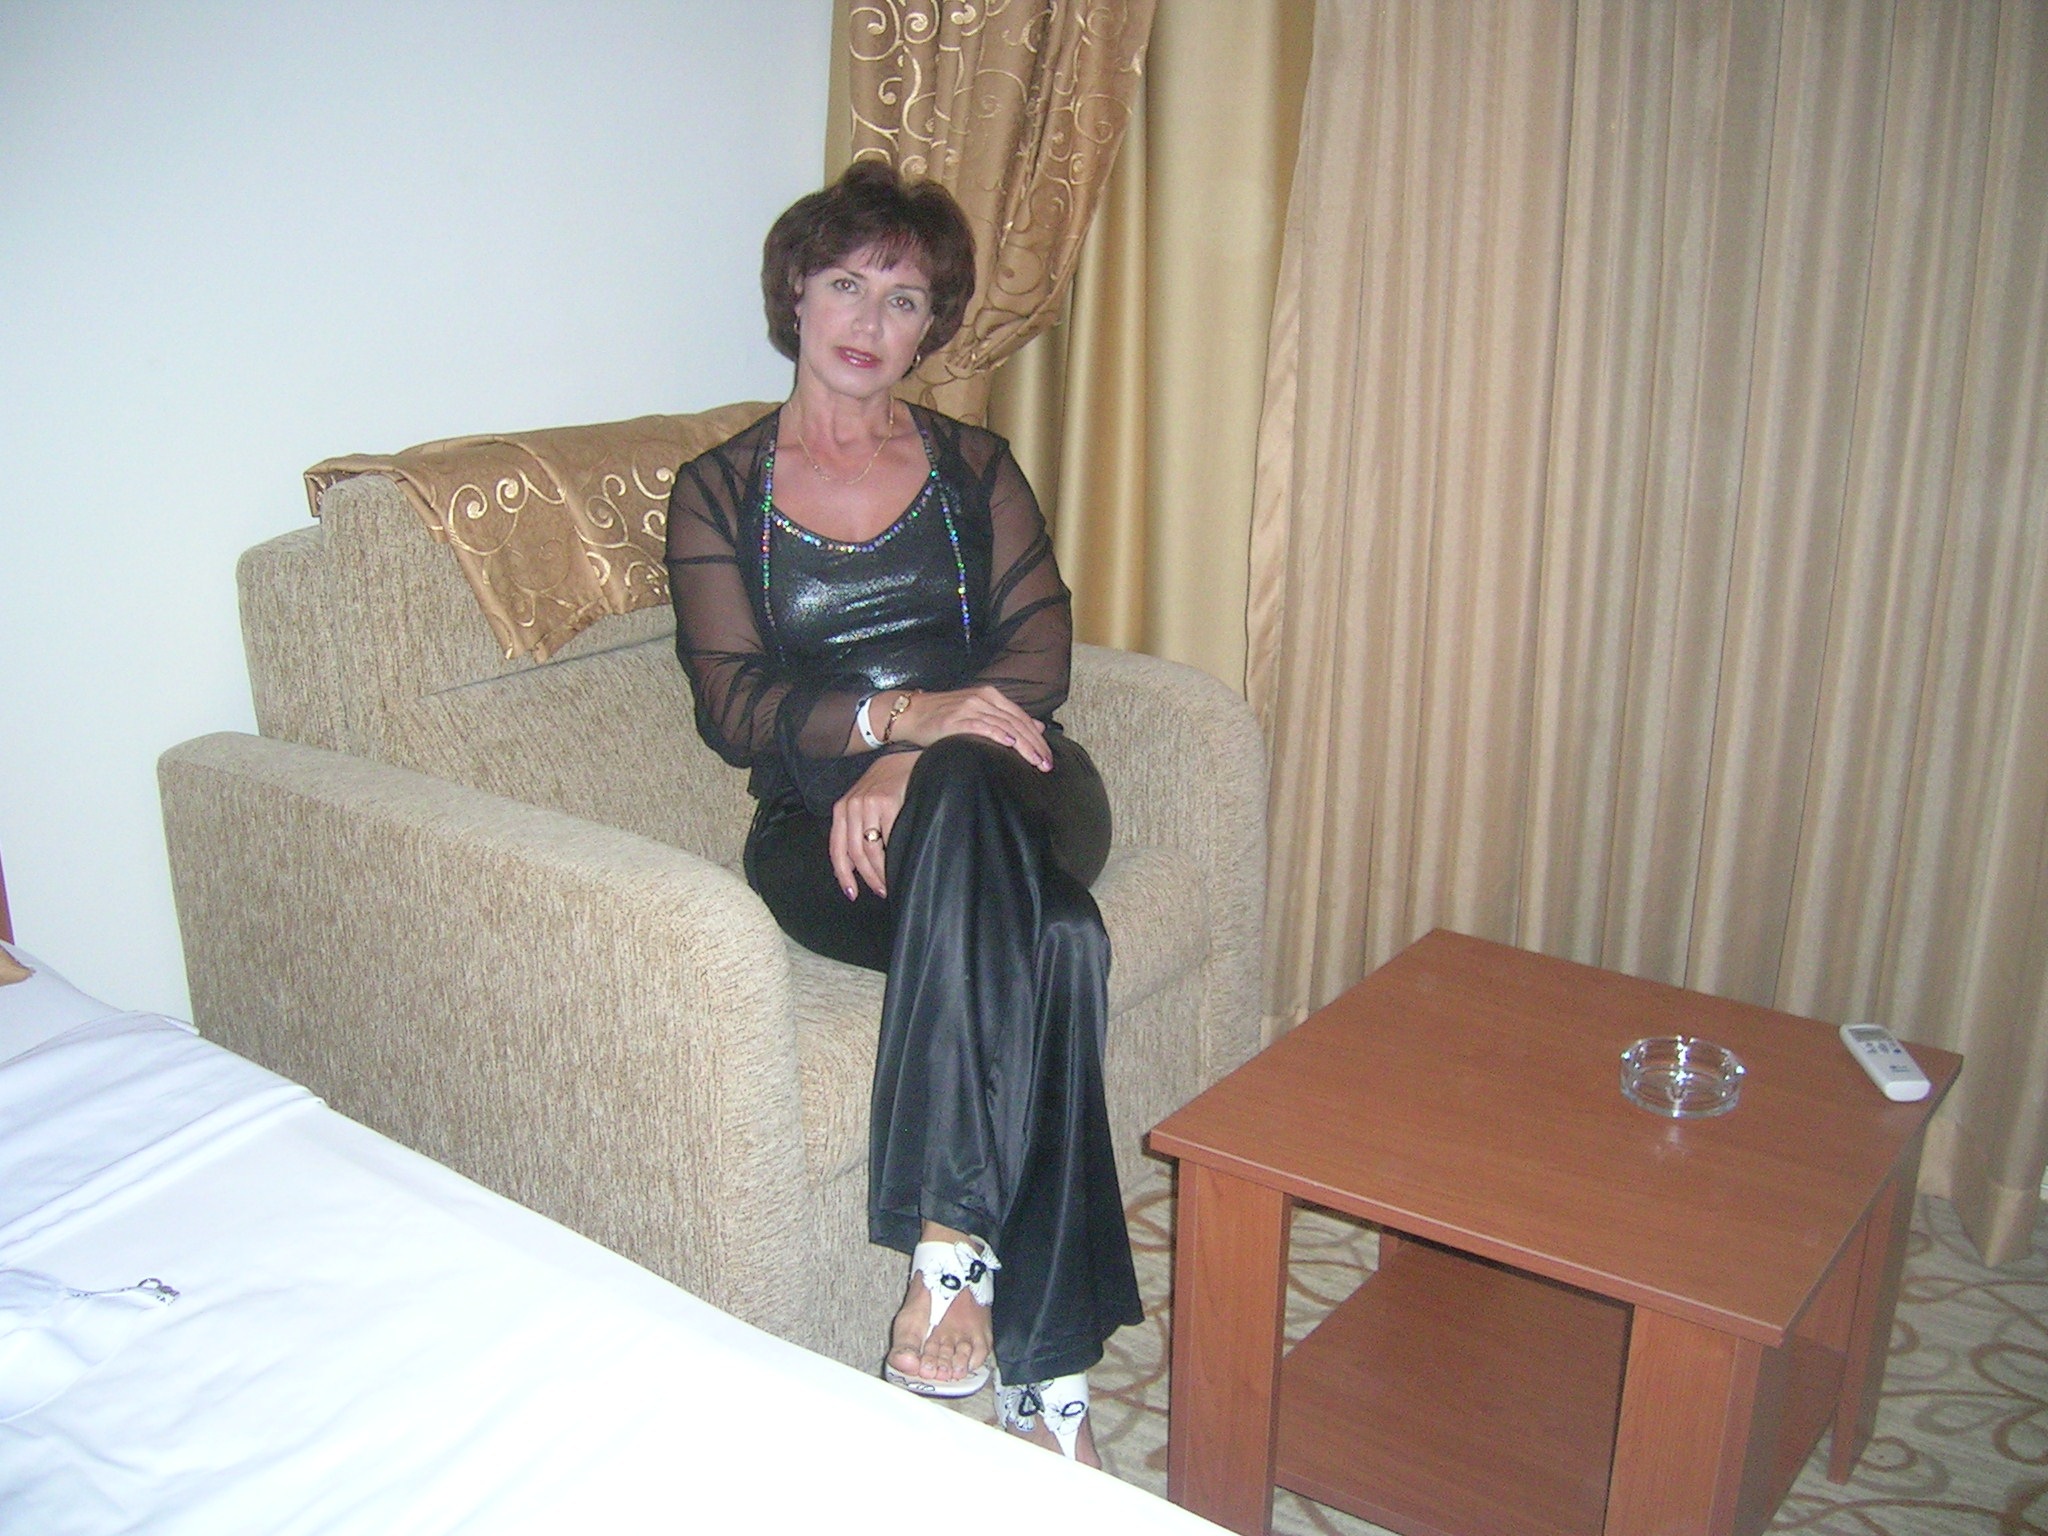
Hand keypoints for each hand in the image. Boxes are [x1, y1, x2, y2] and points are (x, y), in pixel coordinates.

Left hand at [832, 750, 917, 898]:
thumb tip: (859, 864)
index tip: (851, 893)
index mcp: (842, 809)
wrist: (905, 757)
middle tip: (880, 891)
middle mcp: (851, 806)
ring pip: (870, 849)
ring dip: (879, 872)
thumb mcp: (865, 802)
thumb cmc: (888, 784)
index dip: (843, 874)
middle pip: (855, 853)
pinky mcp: (887, 802)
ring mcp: (868, 804)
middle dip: (866, 877)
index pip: (837, 848)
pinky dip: (893, 856)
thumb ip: (859, 826)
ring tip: (889, 884)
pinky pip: (888, 838)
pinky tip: (899, 865)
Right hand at [890, 686, 1050, 770]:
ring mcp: (970, 707)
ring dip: (1023, 746)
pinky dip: (998, 735)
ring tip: (1035, 762)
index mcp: (991, 696)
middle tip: (1046, 764)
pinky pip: (982, 727)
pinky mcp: (956, 719)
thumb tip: (1037, 727)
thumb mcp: (978, 712)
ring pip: (1005, 726)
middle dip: (1034, 745)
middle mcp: (983, 699)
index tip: (1047, 756)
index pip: (1021, 717)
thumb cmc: (943, 716)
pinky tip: (1010, 745)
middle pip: (1017, 723)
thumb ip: (1006, 718)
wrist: (911, 712)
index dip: (1037, 738)